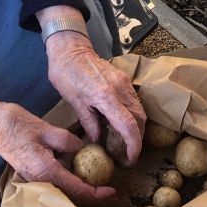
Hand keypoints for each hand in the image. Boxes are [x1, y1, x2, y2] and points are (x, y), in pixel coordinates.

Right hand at [0, 79, 115, 202]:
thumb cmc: (16, 125)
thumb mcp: (47, 129)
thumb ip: (68, 142)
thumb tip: (83, 149)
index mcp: (47, 172)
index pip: (78, 189)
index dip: (97, 193)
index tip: (113, 189)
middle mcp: (40, 181)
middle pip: (72, 196)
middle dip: (92, 196)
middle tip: (110, 190)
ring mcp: (34, 180)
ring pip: (63, 192)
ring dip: (81, 191)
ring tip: (99, 184)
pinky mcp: (32, 174)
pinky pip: (55, 184)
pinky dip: (70, 183)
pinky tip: (79, 174)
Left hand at [45, 33, 145, 164]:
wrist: (70, 48)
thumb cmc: (66, 73)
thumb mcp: (74, 101)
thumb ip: (89, 122)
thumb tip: (98, 140)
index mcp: (106, 96)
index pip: (128, 126)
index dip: (133, 145)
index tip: (131, 158)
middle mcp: (120, 89)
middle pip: (140, 119)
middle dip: (138, 139)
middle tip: (129, 155)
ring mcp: (125, 83)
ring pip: (140, 111)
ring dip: (137, 129)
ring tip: (126, 142)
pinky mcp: (125, 80)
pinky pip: (135, 102)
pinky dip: (133, 117)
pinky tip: (122, 124)